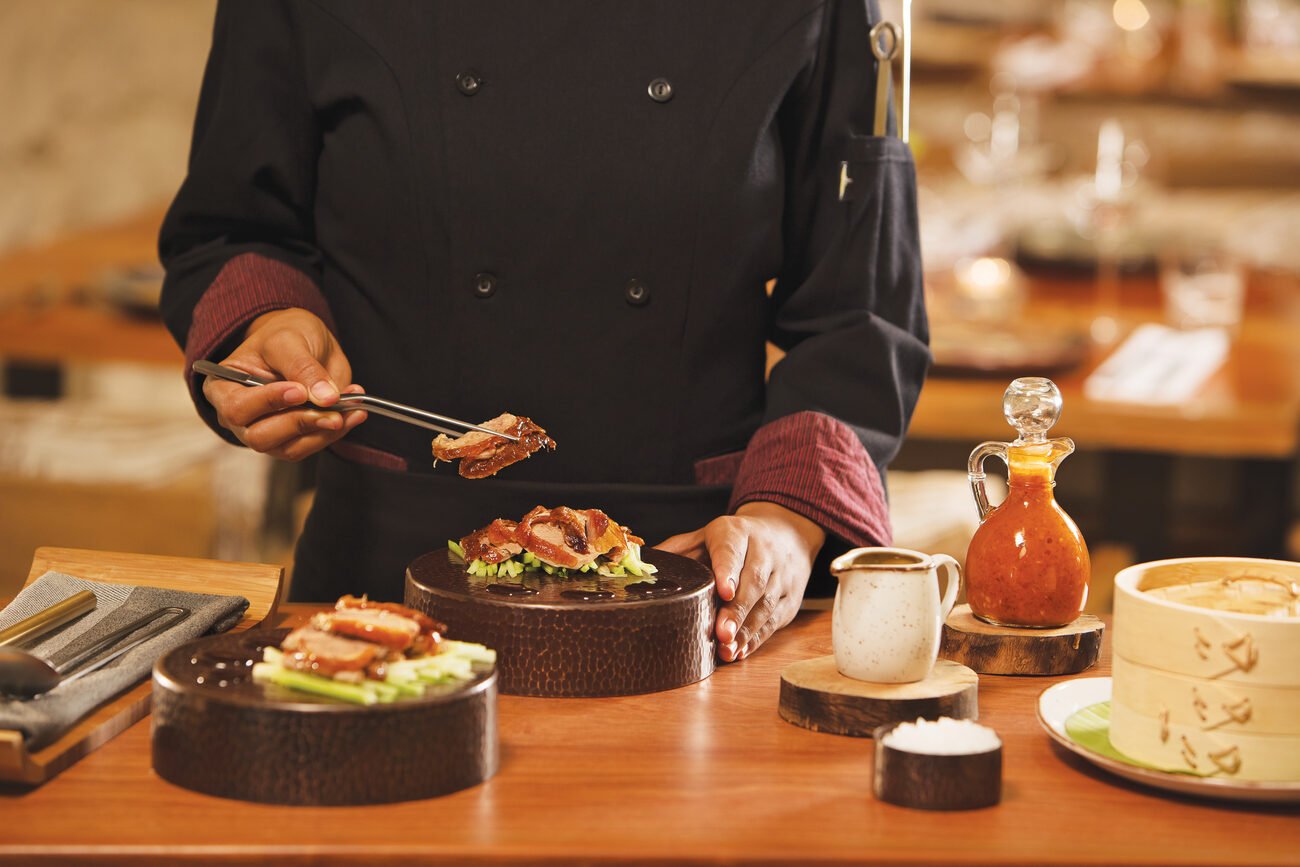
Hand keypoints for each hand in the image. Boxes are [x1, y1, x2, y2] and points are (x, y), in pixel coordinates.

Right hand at [201, 307, 366, 460]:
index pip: (237, 408)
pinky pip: (311, 446)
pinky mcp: (292, 439)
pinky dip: (334, 433)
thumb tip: (324, 397)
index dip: (268, 403)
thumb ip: (302, 367)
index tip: (299, 391)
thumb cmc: (285, 334)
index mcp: (223, 387)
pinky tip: (352, 413)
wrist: (305, 340)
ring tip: (350, 408)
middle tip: (332, 408)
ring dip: (323, 432)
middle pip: (260, 437)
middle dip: (299, 423)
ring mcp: (265, 431)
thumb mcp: (290, 340)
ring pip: (289, 448)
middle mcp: (239, 416)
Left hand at [658, 502, 824, 661]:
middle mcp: (764, 551)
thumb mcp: (706, 536)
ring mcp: (782, 575)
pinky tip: (741, 650)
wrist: (787, 533)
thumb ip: (677, 549)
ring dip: (747, 630)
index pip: (732, 549)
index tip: (724, 591)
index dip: (728, 570)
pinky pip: (774, 620)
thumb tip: (638, 564)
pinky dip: (757, 638)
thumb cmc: (734, 541)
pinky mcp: (791, 598)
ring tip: (727, 649)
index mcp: (737, 532)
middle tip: (721, 633)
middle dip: (737, 609)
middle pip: (753, 581)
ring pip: (766, 604)